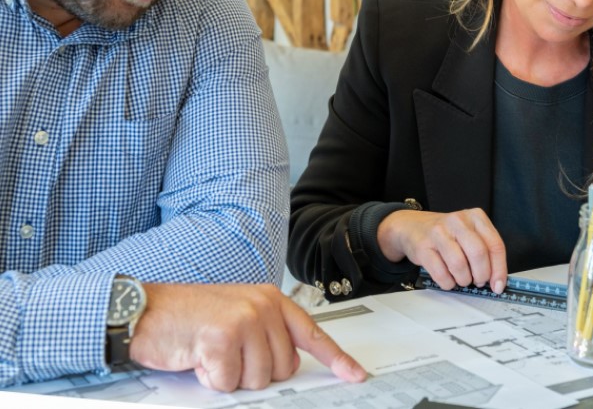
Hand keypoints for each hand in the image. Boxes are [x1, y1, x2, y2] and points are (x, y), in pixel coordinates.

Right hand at [130, 283, 366, 391]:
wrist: (146, 311)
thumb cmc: (188, 317)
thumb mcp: (236, 317)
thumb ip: (266, 335)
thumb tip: (287, 367)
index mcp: (270, 300)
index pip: (312, 334)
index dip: (337, 359)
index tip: (356, 375)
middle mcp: (263, 307)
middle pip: (282, 368)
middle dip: (253, 372)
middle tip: (227, 354)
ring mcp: (244, 321)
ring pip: (258, 379)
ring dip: (230, 376)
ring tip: (211, 352)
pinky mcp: (223, 338)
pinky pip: (228, 382)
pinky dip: (209, 379)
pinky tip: (198, 356)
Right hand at [378, 208, 507, 293]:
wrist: (412, 227)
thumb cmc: (446, 234)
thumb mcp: (469, 234)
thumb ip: (485, 252)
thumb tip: (497, 281)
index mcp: (475, 217)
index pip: (495, 245)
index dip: (499, 269)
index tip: (498, 285)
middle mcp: (458, 221)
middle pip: (478, 254)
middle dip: (481, 275)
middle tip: (477, 281)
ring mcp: (439, 232)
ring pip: (459, 264)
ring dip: (463, 280)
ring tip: (462, 279)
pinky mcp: (423, 247)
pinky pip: (441, 273)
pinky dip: (448, 283)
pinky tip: (448, 279)